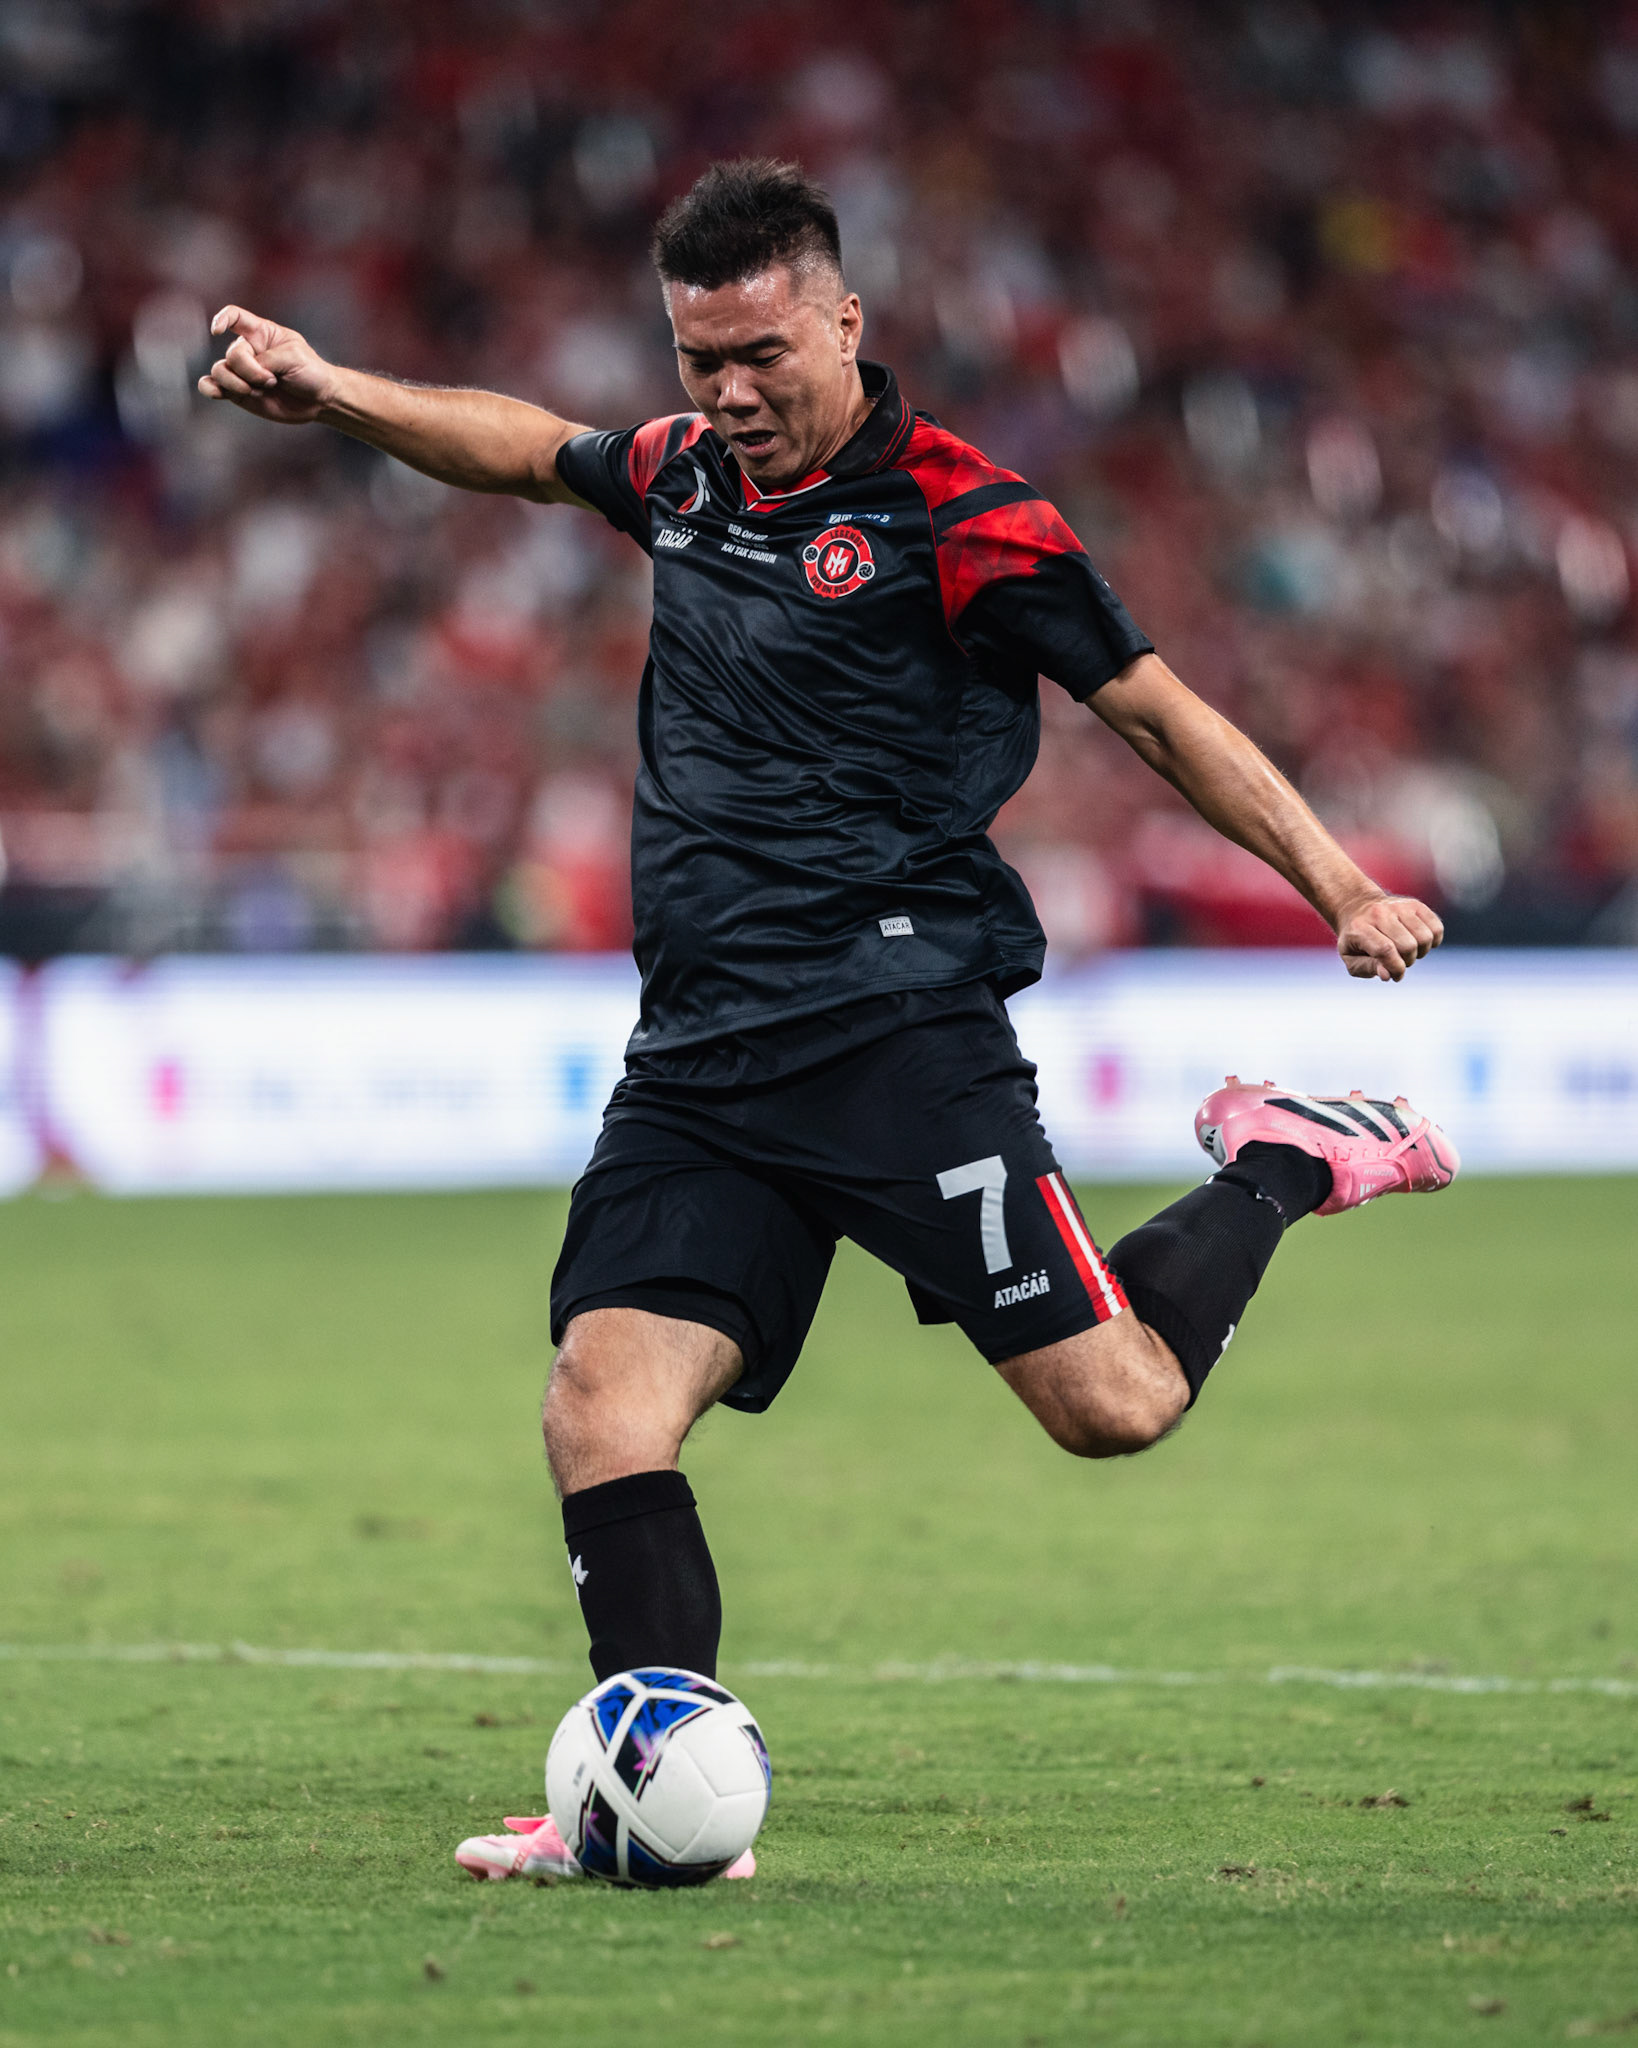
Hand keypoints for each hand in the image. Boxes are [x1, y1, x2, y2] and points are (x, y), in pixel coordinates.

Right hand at [196, 305, 336, 423]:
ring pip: (220, 371)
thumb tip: (244, 373)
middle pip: (232, 354)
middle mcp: (248, 350)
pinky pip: (214, 387)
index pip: (234, 316)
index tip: (218, 331)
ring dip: (237, 383)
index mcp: (261, 333)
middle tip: (272, 381)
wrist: (319, 400)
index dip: (222, 319)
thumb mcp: (294, 357)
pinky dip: (211, 388)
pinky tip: (219, 393)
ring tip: (260, 391)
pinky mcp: (239, 392)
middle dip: (250, 370)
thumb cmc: (311, 372)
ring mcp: (242, 372)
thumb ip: (267, 359)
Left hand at [1336, 894, 1443, 981]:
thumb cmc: (1354, 939)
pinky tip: (1418, 942)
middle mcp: (1379, 913)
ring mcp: (1399, 906)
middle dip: (1407, 961)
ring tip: (1407, 951)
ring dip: (1420, 952)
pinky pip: (1436, 928)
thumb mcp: (1350, 958)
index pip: (1385, 950)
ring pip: (1425, 937)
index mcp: (1359, 928)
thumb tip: (1388, 975)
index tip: (1395, 976)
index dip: (1396, 968)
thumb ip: (1367, 968)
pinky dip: (1433, 941)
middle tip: (1398, 960)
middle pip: (1408, 945)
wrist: (1357, 907)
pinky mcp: (1415, 904)